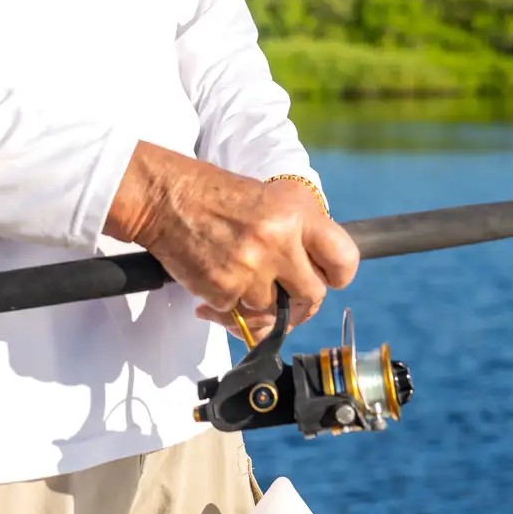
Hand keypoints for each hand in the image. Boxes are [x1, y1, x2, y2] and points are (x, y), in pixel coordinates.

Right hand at [105, 143, 357, 338]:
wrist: (167, 198)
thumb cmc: (219, 196)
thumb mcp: (274, 197)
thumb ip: (302, 232)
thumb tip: (321, 271)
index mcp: (296, 214)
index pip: (345, 259)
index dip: (339, 275)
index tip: (328, 277)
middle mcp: (277, 241)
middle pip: (313, 296)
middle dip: (301, 301)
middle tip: (286, 294)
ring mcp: (250, 269)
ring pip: (274, 312)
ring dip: (260, 304)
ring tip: (243, 281)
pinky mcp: (223, 290)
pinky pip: (240, 316)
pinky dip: (230, 308)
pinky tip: (217, 287)